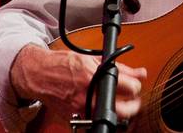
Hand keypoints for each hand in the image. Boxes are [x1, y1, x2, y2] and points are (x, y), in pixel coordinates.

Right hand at [10, 44, 146, 120]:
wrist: (41, 75)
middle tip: (133, 100)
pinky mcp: (77, 120)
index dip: (136, 86)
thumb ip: (120, 68)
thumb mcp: (94, 59)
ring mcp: (83, 110)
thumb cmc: (65, 65)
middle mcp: (89, 96)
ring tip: (121, 105)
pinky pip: (97, 122)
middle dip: (134, 105)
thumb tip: (141, 73)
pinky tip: (104, 109)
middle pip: (126, 110)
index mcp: (95, 77)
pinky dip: (103, 117)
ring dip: (121, 113)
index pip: (130, 87)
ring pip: (113, 119)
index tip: (134, 85)